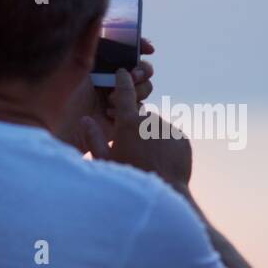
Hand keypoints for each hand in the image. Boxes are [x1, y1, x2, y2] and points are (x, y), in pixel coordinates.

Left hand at [56, 38, 154, 151]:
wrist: (47, 118)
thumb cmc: (56, 87)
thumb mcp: (74, 61)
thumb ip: (89, 39)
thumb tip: (99, 16)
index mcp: (104, 61)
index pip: (131, 50)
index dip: (142, 46)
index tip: (148, 48)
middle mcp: (112, 78)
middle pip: (143, 69)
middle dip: (144, 70)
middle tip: (134, 75)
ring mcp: (117, 98)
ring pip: (144, 90)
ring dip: (135, 92)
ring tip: (111, 99)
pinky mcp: (119, 119)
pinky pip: (137, 112)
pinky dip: (129, 110)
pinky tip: (109, 113)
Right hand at [81, 68, 191, 188]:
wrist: (162, 194)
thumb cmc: (128, 178)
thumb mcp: (105, 161)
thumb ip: (94, 138)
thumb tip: (85, 119)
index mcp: (128, 123)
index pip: (125, 93)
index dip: (123, 81)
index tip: (123, 72)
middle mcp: (149, 120)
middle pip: (142, 118)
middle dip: (138, 128)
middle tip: (134, 151)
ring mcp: (168, 129)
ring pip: (158, 129)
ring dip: (153, 138)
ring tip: (149, 161)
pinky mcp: (182, 139)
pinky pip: (172, 138)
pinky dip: (167, 147)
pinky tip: (162, 163)